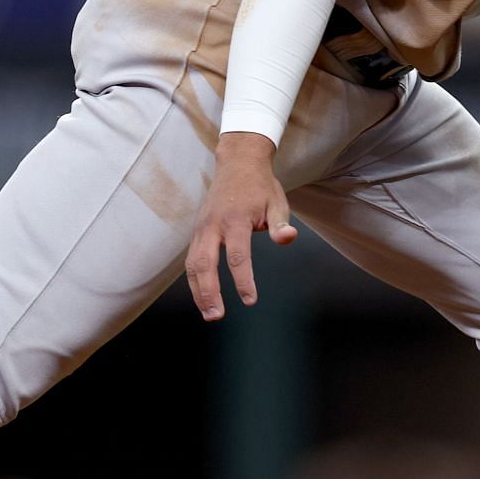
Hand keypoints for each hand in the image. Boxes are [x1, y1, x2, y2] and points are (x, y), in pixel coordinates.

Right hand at [187, 133, 297, 319]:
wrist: (237, 162)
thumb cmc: (261, 187)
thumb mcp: (277, 202)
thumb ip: (280, 225)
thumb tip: (288, 239)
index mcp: (236, 219)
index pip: (238, 255)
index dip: (243, 280)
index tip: (250, 300)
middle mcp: (213, 225)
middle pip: (206, 263)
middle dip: (209, 292)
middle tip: (217, 316)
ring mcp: (201, 228)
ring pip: (193, 264)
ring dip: (198, 291)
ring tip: (208, 313)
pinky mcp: (196, 231)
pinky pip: (191, 259)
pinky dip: (194, 280)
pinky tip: (202, 297)